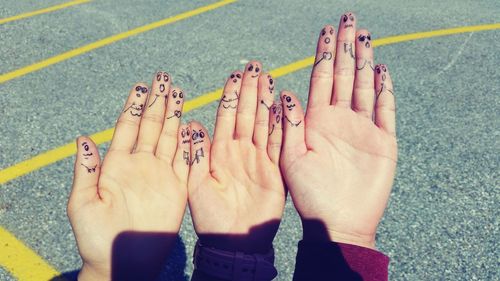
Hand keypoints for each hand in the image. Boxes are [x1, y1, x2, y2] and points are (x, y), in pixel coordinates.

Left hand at [68, 72, 188, 279]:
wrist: (123, 262)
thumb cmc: (96, 237)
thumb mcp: (83, 203)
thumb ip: (86, 170)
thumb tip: (82, 138)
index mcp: (117, 165)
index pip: (127, 127)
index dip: (134, 106)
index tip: (141, 86)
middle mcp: (141, 165)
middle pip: (151, 126)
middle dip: (158, 102)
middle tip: (164, 78)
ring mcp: (161, 175)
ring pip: (169, 138)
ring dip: (174, 116)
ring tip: (178, 93)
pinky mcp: (178, 189)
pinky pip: (186, 162)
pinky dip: (189, 143)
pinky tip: (191, 125)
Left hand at [187, 63, 284, 252]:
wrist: (233, 244)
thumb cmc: (210, 219)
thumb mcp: (196, 186)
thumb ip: (195, 156)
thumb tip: (190, 125)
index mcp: (218, 152)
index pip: (225, 116)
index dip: (231, 95)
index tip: (236, 74)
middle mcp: (239, 151)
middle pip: (247, 114)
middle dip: (251, 90)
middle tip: (256, 66)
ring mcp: (258, 160)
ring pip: (264, 124)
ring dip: (268, 102)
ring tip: (271, 79)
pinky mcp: (274, 172)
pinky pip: (280, 145)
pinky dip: (284, 128)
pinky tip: (286, 109)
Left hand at [279, 13, 396, 248]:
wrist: (337, 223)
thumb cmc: (308, 196)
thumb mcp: (289, 159)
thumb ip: (289, 126)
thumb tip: (286, 92)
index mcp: (314, 121)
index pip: (320, 78)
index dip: (323, 53)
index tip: (326, 29)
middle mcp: (338, 119)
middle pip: (344, 75)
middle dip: (345, 47)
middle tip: (349, 19)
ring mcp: (362, 128)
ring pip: (364, 87)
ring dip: (365, 62)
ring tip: (365, 37)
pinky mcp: (383, 142)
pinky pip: (385, 110)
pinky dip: (385, 91)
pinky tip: (383, 71)